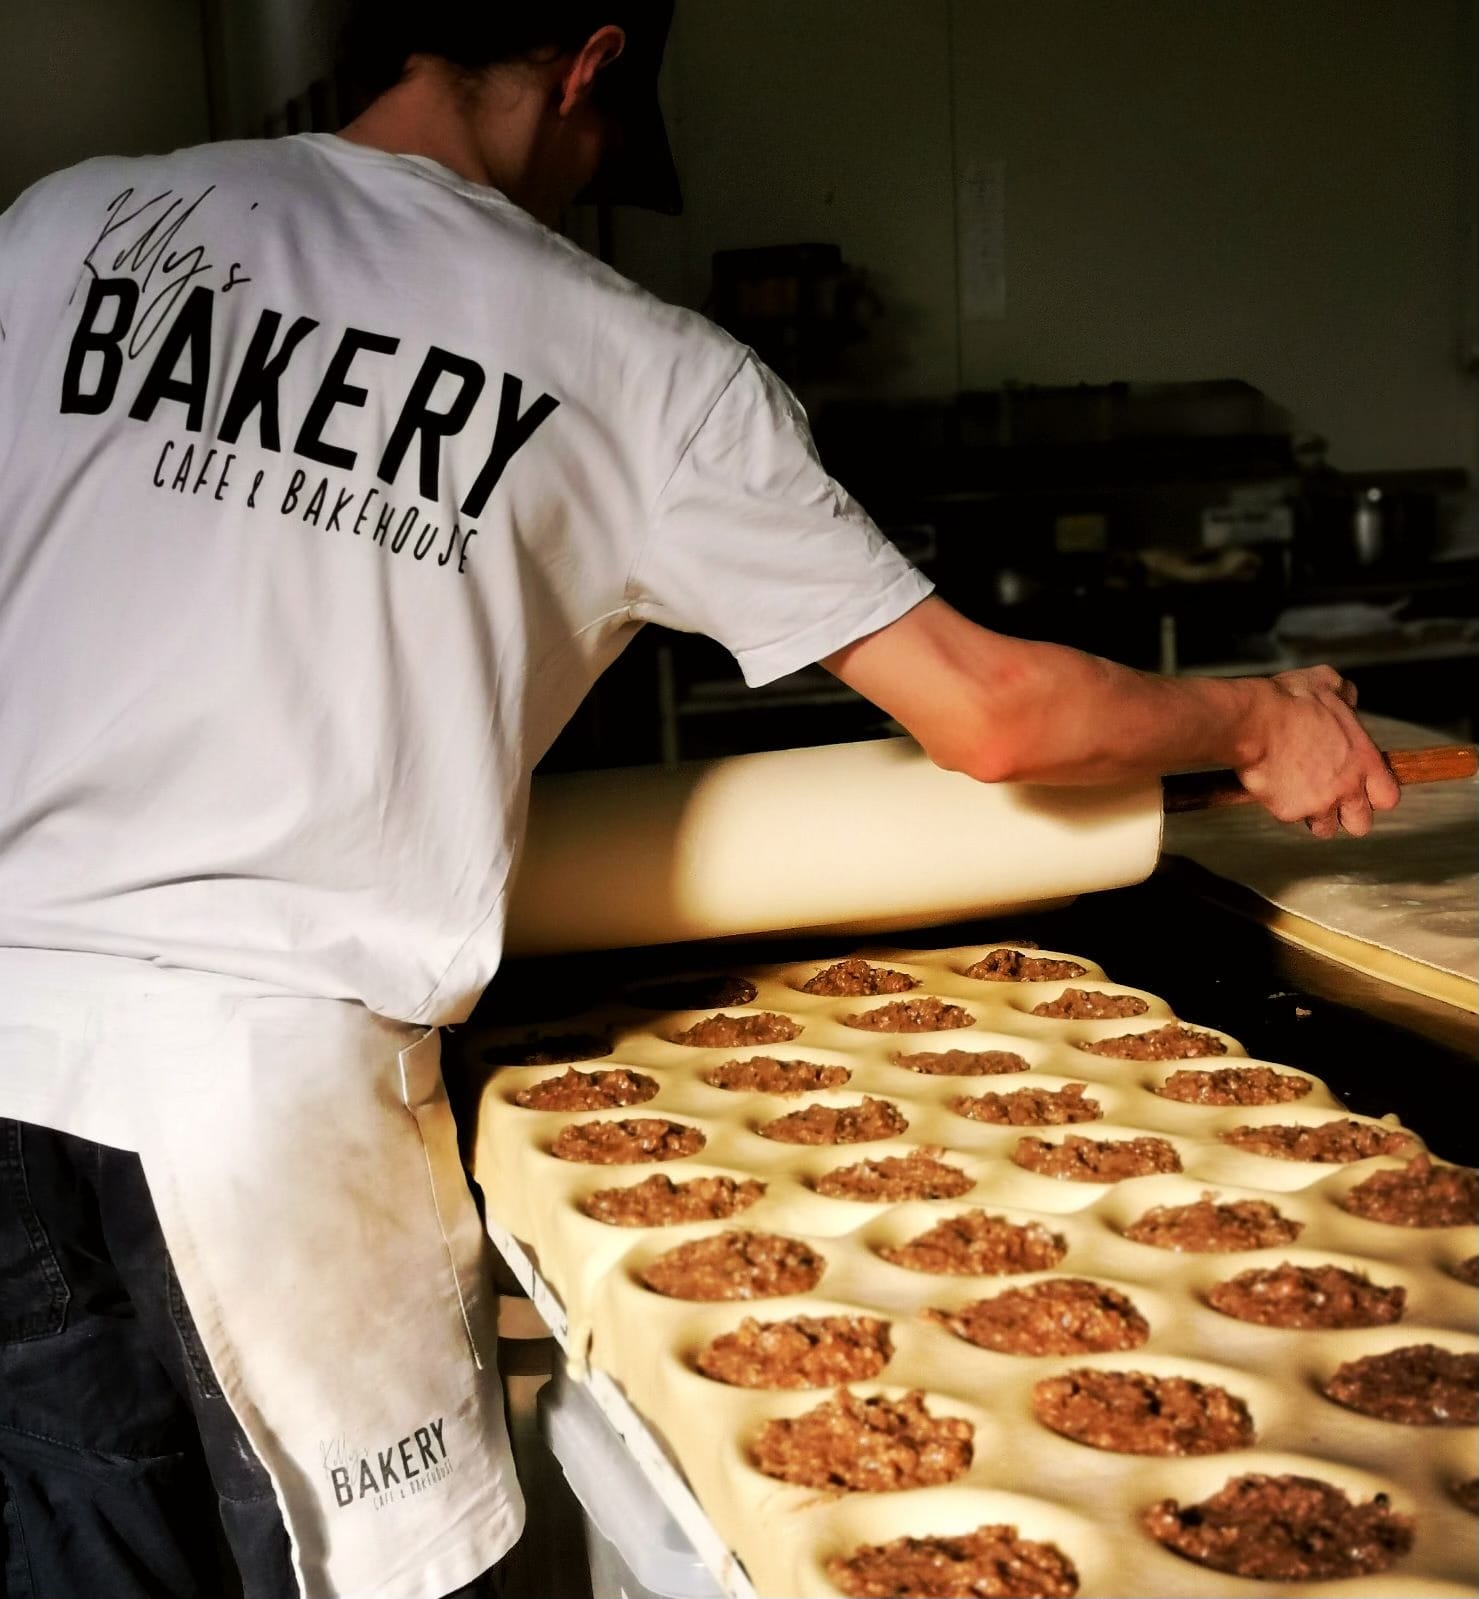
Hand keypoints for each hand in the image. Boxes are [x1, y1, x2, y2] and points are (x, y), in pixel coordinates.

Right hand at [1235, 666, 1400, 836]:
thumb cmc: (1289, 702)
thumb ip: (1345, 694)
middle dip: (1346, 816)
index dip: (1374, 796)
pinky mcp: (1289, 811)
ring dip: (1313, 815)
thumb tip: (1349, 696)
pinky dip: (1281, 805)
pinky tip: (1273, 784)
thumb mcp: (1327, 683)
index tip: (1361, 789)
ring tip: (1297, 793)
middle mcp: (1347, 787)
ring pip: (1324, 828)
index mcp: (1364, 760)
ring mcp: (1319, 803)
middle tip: (1329, 799)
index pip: (1388, 797)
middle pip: (1361, 824)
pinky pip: (1289, 817)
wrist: (1253, 721)